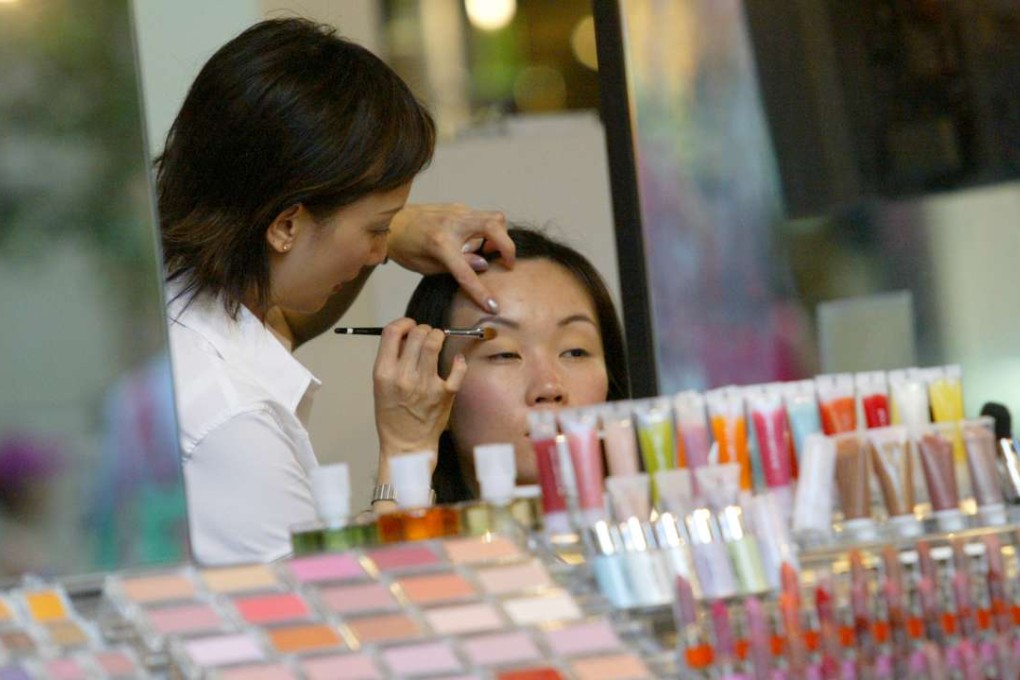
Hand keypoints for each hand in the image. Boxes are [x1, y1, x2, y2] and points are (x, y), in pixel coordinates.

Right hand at [373, 318, 467, 483]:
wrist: (406, 444)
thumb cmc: (393, 414)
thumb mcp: (381, 385)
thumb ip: (392, 359)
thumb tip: (407, 335)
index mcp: (383, 373)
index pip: (392, 332)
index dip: (403, 323)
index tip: (409, 326)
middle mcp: (404, 376)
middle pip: (416, 333)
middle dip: (423, 328)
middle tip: (426, 334)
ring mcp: (426, 384)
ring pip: (435, 342)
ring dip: (438, 335)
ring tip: (438, 340)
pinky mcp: (445, 393)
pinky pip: (457, 366)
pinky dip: (459, 360)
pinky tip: (456, 360)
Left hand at [386, 203, 513, 312]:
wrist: (390, 222)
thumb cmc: (405, 247)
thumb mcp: (425, 266)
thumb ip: (455, 268)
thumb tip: (483, 265)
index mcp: (440, 244)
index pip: (467, 272)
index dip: (481, 292)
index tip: (493, 306)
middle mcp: (452, 223)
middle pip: (494, 226)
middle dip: (507, 246)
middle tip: (507, 263)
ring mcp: (457, 212)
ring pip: (494, 217)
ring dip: (499, 236)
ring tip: (488, 250)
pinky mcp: (458, 207)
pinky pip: (481, 217)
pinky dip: (485, 230)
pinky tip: (473, 241)